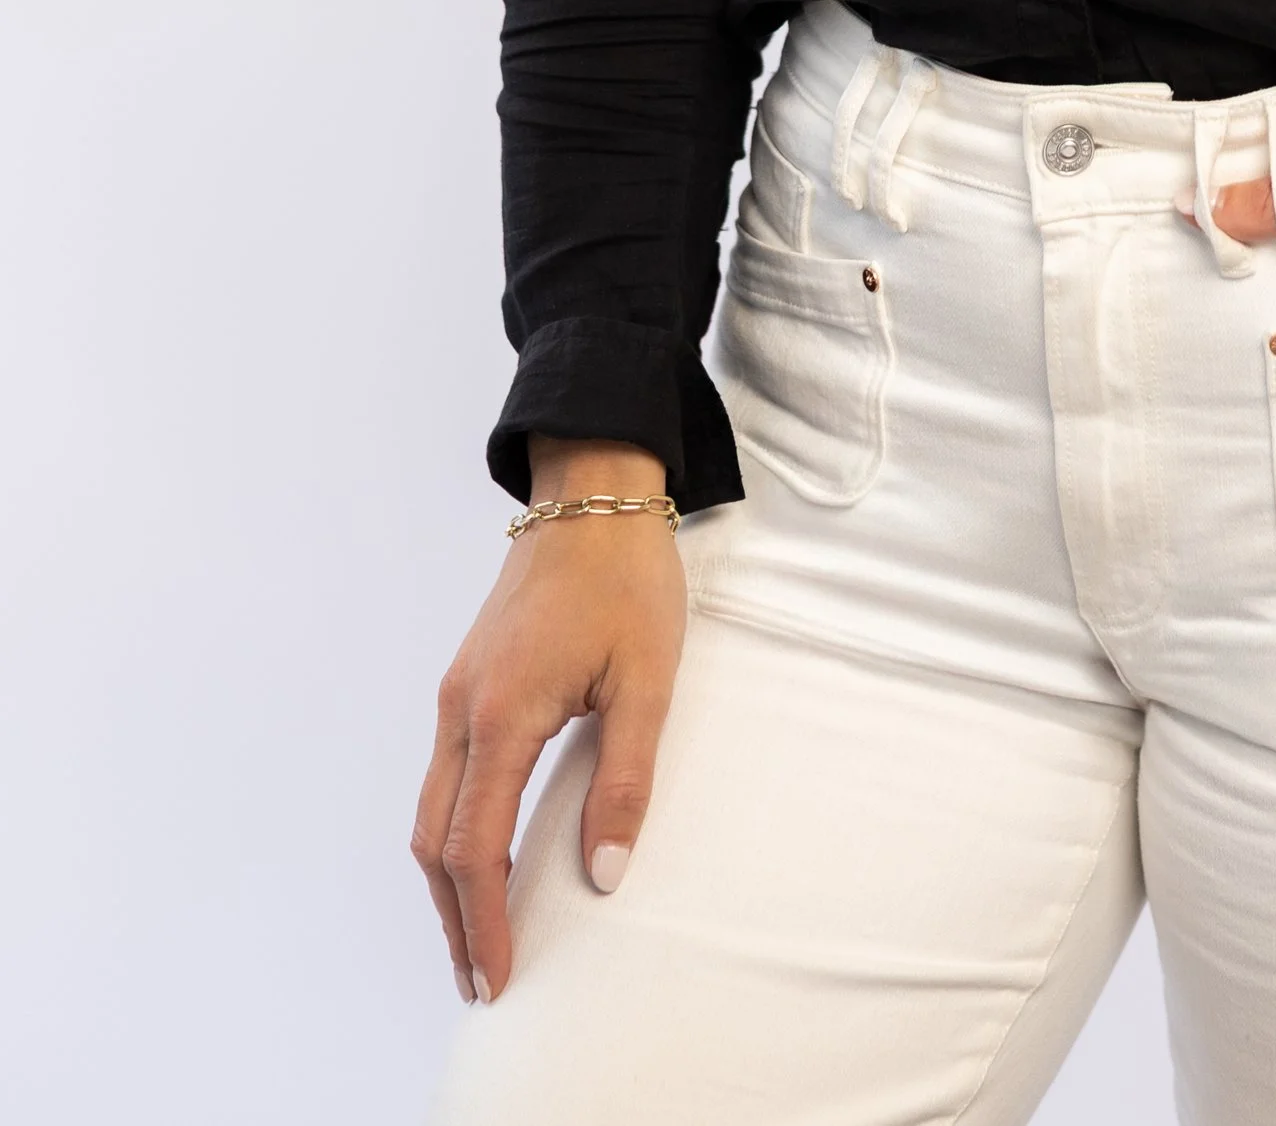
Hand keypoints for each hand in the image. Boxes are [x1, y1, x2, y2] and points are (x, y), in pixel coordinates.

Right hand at [412, 440, 686, 1005]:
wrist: (592, 491)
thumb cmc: (625, 578)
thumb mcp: (646, 680)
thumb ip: (625, 779)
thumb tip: (604, 873)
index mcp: (502, 715)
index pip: (475, 848)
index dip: (484, 922)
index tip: (497, 979)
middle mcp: (462, 710)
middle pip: (436, 841)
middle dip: (454, 918)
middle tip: (481, 980)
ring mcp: (458, 692)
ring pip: (433, 809)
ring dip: (449, 878)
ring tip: (479, 934)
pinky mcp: (469, 678)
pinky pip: (445, 775)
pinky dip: (454, 831)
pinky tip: (485, 852)